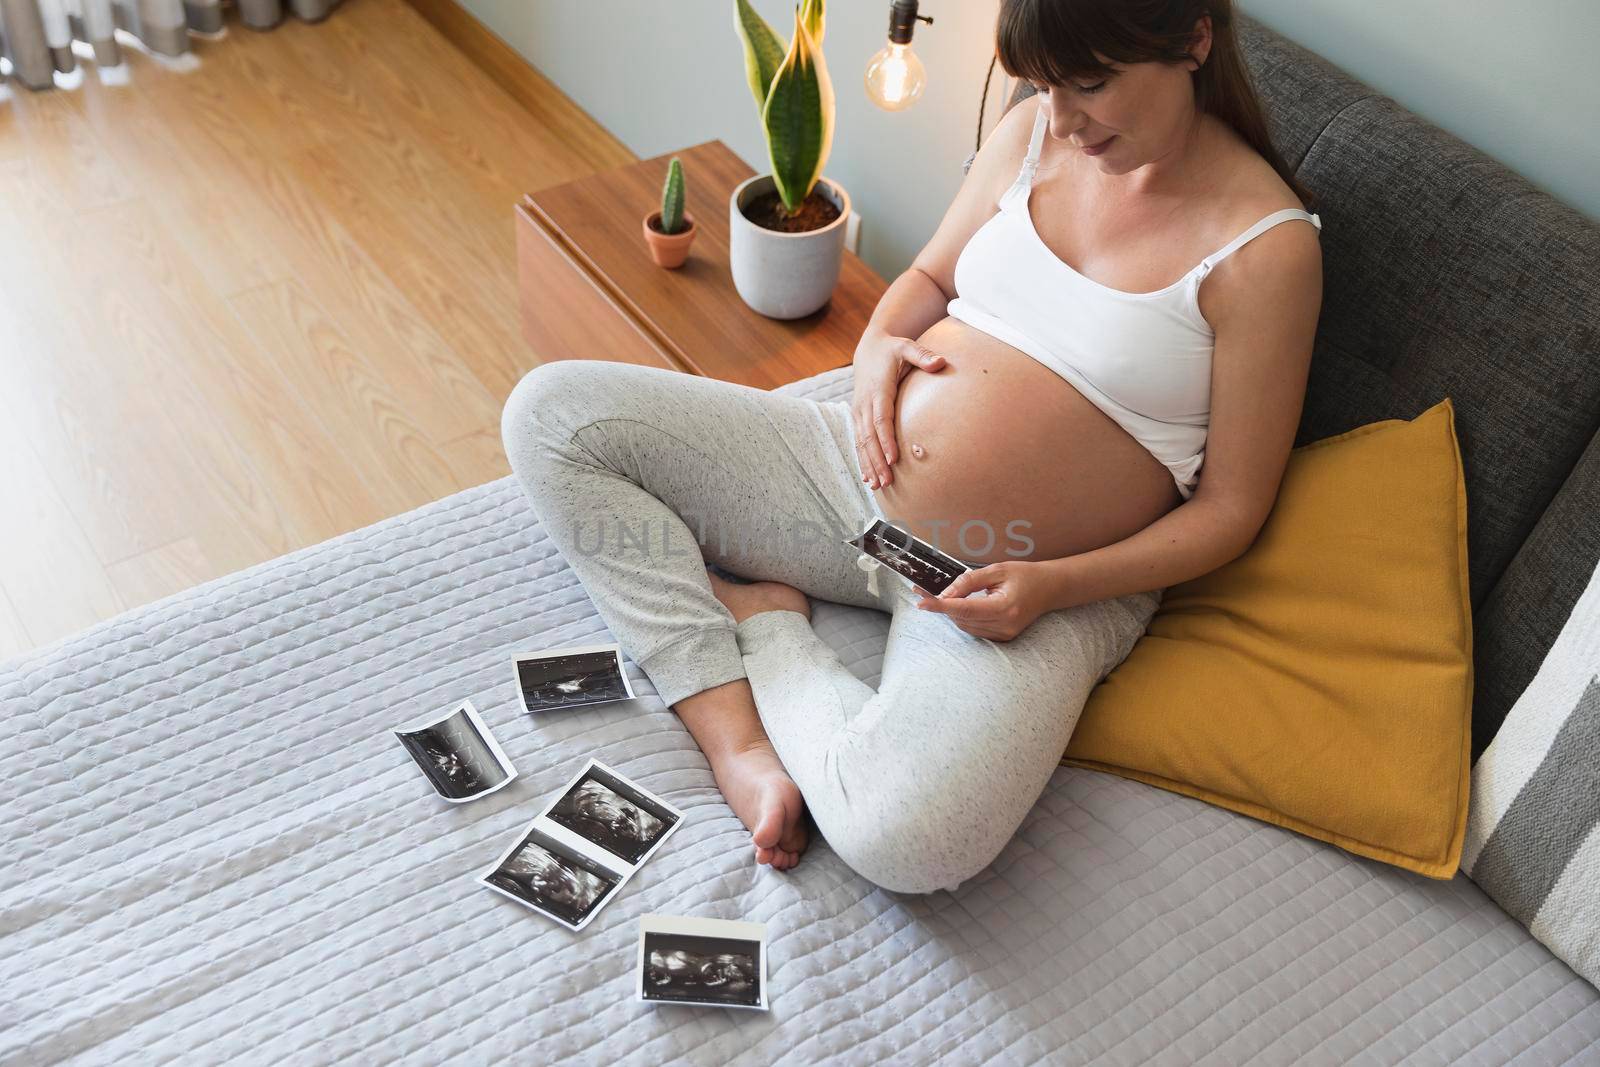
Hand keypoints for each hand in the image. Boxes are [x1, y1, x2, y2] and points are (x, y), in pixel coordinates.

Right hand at [850, 332, 946, 489]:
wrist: (869, 349)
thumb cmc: (891, 349)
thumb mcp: (907, 346)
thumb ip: (923, 355)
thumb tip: (941, 362)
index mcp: (878, 391)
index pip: (881, 420)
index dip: (886, 440)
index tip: (893, 459)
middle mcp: (864, 404)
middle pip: (869, 437)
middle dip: (877, 461)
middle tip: (886, 481)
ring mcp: (859, 412)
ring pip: (862, 443)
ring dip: (869, 464)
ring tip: (876, 486)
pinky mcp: (858, 417)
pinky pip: (859, 442)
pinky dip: (863, 459)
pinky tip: (867, 476)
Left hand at [913, 560, 1052, 640]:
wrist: (1051, 588)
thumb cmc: (1026, 575)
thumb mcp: (997, 570)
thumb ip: (969, 581)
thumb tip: (945, 593)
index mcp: (1005, 607)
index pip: (965, 609)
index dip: (941, 607)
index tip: (922, 603)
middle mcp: (1004, 625)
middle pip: (962, 618)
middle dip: (942, 606)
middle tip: (925, 592)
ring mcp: (1004, 634)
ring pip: (965, 626)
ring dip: (952, 612)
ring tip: (942, 597)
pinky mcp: (1003, 637)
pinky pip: (974, 629)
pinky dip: (964, 618)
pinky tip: (961, 605)